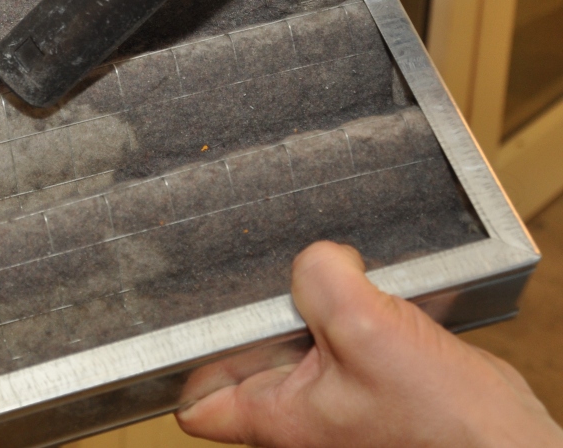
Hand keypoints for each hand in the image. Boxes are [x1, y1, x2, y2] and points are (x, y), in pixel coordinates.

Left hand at [175, 241, 562, 447]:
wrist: (511, 446)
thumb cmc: (446, 428)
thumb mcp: (369, 332)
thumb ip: (323, 281)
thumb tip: (315, 257)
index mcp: (275, 418)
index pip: (195, 399)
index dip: (181, 357)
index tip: (175, 312)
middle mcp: (296, 412)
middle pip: (243, 351)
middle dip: (251, 307)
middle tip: (260, 263)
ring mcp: (332, 397)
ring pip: (293, 335)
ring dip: (306, 301)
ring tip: (320, 267)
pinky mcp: (368, 380)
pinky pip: (337, 333)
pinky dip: (346, 307)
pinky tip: (361, 282)